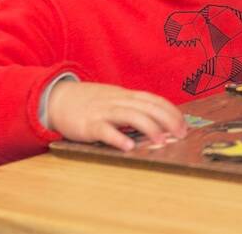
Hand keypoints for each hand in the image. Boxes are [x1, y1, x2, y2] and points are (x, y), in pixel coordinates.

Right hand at [48, 82, 186, 151]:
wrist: (57, 98)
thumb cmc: (90, 102)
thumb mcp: (114, 99)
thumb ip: (132, 107)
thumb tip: (157, 120)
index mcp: (126, 95)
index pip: (154, 100)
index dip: (171, 111)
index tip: (184, 124)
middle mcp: (117, 101)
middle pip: (147, 107)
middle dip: (167, 120)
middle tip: (180, 134)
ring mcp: (103, 112)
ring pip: (130, 116)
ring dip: (149, 128)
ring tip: (161, 142)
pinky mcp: (88, 125)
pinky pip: (104, 130)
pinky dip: (117, 138)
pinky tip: (128, 147)